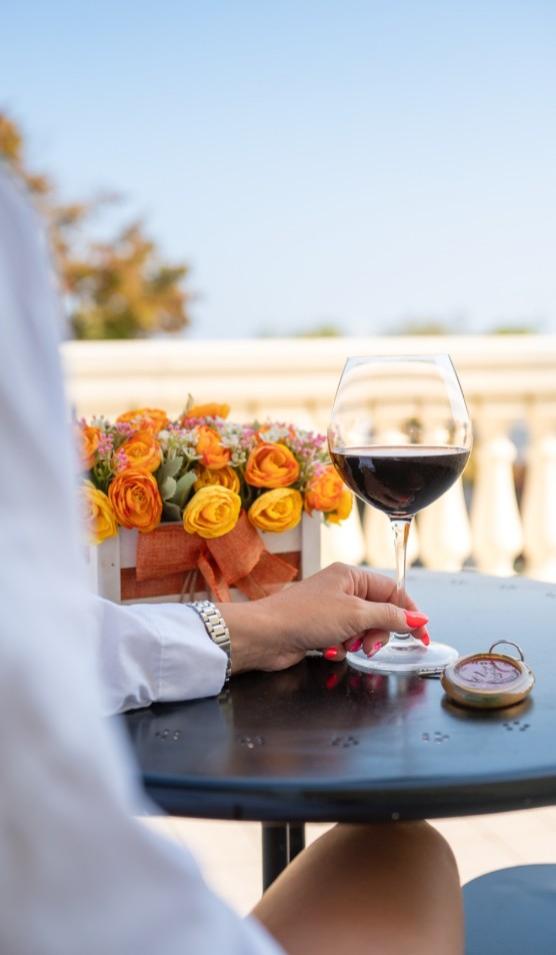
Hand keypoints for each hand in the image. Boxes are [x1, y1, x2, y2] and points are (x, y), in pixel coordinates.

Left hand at [218, 562, 428, 674]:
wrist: (266, 636)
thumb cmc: (305, 616)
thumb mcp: (356, 614)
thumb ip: (390, 616)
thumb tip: (417, 618)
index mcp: (351, 575)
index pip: (393, 591)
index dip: (409, 614)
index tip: (422, 636)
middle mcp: (342, 589)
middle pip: (380, 613)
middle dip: (378, 633)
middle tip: (368, 645)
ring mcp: (331, 610)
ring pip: (364, 630)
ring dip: (358, 642)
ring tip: (344, 646)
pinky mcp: (321, 630)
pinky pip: (346, 640)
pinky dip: (341, 648)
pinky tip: (329, 650)